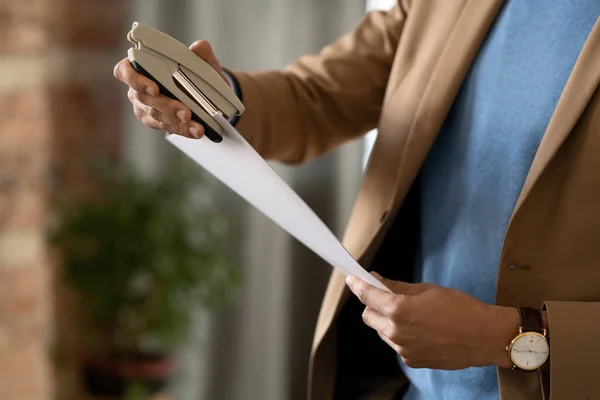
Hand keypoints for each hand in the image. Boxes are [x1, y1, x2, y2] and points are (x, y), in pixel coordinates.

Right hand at [113, 40, 229, 138]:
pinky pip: (167, 127)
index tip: (154, 88)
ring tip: (195, 124)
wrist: (207, 91)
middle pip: (144, 99)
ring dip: (176, 121)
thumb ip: (202, 52)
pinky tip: (196, 130)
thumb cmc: (197, 70)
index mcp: (140, 66)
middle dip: (167, 106)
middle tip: (186, 112)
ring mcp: (145, 107)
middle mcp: (137, 88)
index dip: (136, 80)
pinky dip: (184, 130)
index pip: (125, 71)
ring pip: (156, 116)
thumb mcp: (203, 59)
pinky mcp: (156, 122)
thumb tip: (199, 47)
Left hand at [345, 272, 519, 369]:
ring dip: (386, 321)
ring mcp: (403, 349)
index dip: (357, 285)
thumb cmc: (460, 308)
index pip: (368, 296)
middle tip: (385, 296)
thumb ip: (398, 287)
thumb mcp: (428, 290)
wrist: (485, 337)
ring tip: (410, 314)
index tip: (352, 279)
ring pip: (381, 331)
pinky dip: (400, 335)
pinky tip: (420, 329)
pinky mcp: (412, 360)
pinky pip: (396, 344)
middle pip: (368, 316)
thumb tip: (377, 279)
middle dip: (373, 304)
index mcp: (399, 310)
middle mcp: (396, 332)